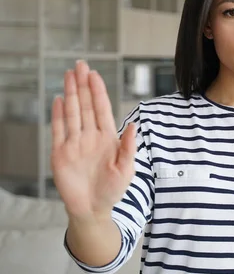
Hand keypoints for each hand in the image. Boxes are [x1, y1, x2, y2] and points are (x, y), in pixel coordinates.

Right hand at [51, 60, 136, 221]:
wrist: (92, 208)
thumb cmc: (112, 190)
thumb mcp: (127, 169)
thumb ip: (129, 147)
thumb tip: (134, 125)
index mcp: (108, 138)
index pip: (102, 109)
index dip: (98, 91)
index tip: (94, 74)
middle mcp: (90, 136)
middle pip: (86, 105)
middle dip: (83, 85)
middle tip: (80, 65)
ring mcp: (75, 143)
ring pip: (73, 113)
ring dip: (71, 94)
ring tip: (69, 75)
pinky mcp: (61, 153)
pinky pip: (59, 130)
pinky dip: (58, 114)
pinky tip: (60, 99)